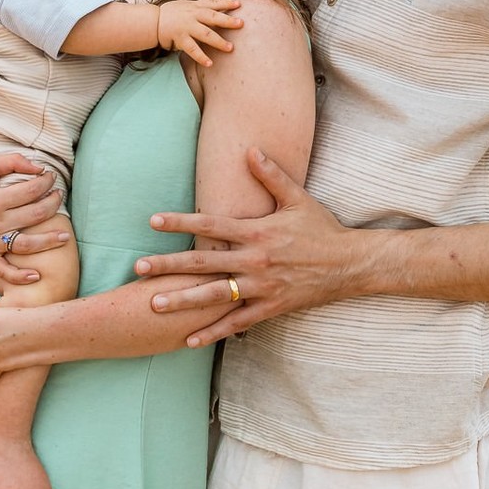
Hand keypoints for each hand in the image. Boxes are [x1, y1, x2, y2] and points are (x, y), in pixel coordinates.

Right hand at [0, 155, 71, 287]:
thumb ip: (12, 161)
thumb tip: (40, 168)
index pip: (31, 191)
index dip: (46, 182)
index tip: (52, 178)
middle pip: (35, 216)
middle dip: (53, 204)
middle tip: (60, 197)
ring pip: (26, 246)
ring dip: (49, 241)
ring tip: (65, 235)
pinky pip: (2, 271)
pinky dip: (19, 277)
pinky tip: (37, 274)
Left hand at [135, 148, 357, 344]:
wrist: (350, 264)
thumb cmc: (322, 229)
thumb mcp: (297, 198)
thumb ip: (271, 175)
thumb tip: (249, 149)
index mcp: (257, 231)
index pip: (211, 224)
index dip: (180, 222)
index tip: (153, 221)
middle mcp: (255, 259)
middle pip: (204, 261)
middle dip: (168, 265)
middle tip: (138, 268)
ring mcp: (262, 286)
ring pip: (215, 295)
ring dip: (182, 300)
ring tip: (154, 304)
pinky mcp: (270, 307)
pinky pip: (236, 322)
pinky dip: (213, 332)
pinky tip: (189, 339)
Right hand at [157, 0, 242, 66]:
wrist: (153, 21)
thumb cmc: (173, 13)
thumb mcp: (187, 6)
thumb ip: (202, 8)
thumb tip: (221, 10)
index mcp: (195, 6)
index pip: (213, 3)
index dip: (226, 3)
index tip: (239, 5)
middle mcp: (192, 15)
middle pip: (213, 17)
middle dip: (228, 21)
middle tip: (241, 24)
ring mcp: (186, 27)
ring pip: (206, 34)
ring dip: (219, 41)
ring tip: (230, 48)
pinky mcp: (180, 39)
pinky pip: (193, 49)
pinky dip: (201, 57)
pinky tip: (210, 63)